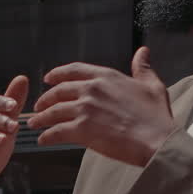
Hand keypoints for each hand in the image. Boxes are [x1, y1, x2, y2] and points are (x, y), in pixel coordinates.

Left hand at [27, 47, 173, 166]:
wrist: (157, 141)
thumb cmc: (156, 117)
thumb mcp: (152, 86)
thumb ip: (143, 68)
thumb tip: (143, 52)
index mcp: (106, 76)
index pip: (74, 70)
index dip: (57, 74)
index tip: (48, 79)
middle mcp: (91, 89)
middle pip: (59, 91)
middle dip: (46, 99)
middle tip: (39, 106)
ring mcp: (85, 109)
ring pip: (54, 111)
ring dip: (41, 118)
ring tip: (35, 123)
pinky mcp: (82, 129)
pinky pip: (57, 132)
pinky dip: (47, 136)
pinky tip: (43, 140)